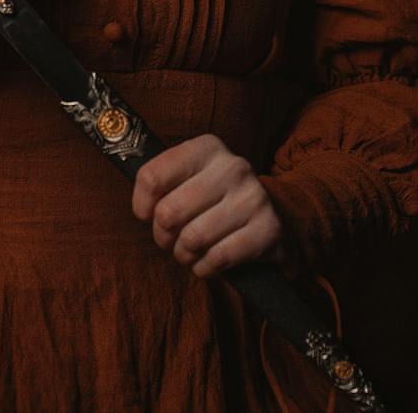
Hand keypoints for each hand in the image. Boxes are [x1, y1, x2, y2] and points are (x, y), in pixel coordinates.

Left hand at [131, 133, 283, 276]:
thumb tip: (143, 210)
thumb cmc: (215, 199)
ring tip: (190, 251)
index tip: (147, 215)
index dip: (142, 204)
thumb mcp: (189, 177)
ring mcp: (252, 197)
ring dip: (184, 255)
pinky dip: (205, 268)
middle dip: (162, 236)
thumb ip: (161, 184)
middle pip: (169, 212)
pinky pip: (217, 258)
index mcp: (207, 148)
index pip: (152, 176)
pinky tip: (208, 261)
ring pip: (192, 239)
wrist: (276, 214)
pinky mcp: (268, 229)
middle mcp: (232, 166)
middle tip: (170, 239)